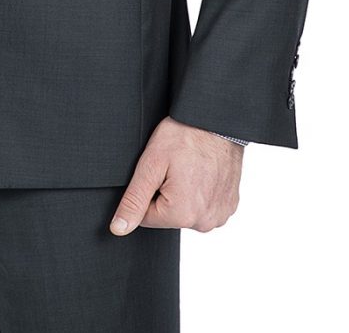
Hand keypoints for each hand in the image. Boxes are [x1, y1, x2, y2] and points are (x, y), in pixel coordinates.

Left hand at [109, 116, 242, 234]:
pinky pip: (205, 206)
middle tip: (174, 166)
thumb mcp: (151, 164)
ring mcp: (220, 214)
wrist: (216, 119)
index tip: (159, 170)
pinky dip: (201, 191)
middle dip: (165, 192)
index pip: (147, 217)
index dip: (147, 190)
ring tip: (188, 167)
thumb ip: (134, 200)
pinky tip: (202, 171)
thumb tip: (119, 228)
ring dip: (183, 193)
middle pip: (168, 215)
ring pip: (186, 211)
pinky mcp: (229, 205)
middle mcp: (205, 222)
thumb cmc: (185, 135)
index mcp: (183, 214)